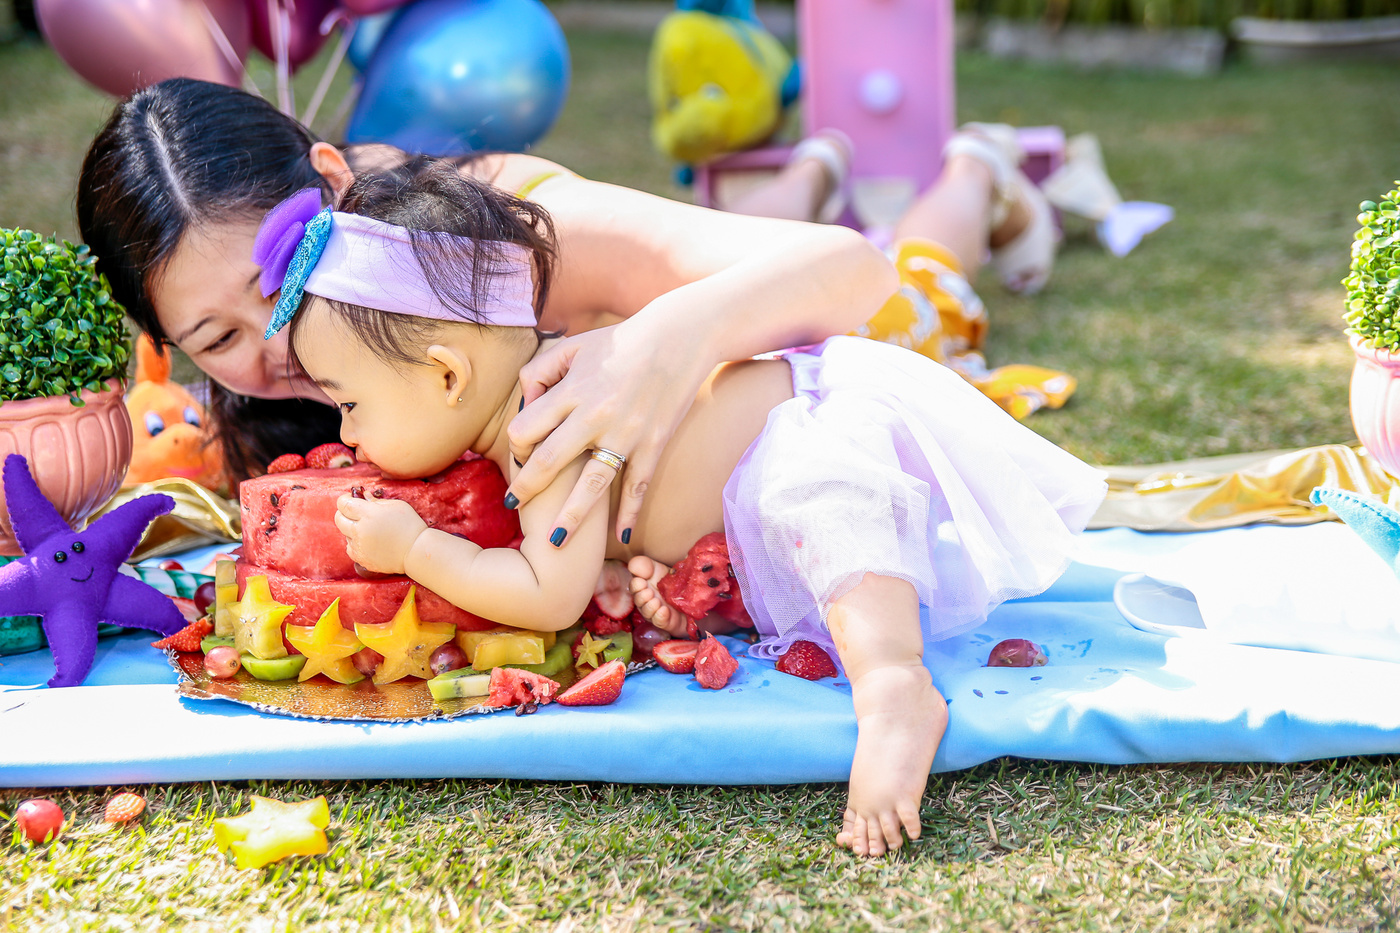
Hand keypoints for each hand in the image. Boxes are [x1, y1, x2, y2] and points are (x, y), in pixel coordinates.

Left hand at [334, 494, 427, 575]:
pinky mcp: (362, 559)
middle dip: (344, 513)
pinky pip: (350, 548)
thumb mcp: (396, 505)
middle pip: (339, 519)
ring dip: (352, 529)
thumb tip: (363, 496)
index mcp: (369, 514)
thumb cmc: (410, 525)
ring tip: (369, 529)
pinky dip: (356, 543)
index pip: (344, 504)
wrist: (417, 551)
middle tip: (355, 513)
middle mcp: (360, 530)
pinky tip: (369, 541)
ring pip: (345, 534)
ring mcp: (360, 546)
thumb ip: (376, 501)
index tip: (351, 499)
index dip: (345, 499)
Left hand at [505, 322, 708, 544]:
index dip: (516, 445)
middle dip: (527, 488)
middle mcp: (596, 415)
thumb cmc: (620, 341)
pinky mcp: (653, 444)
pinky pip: (637, 486)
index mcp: (573, 390)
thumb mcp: (573, 346)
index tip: (520, 454)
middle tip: (513, 505)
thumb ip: (540, 371)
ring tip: (554, 540)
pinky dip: (628, 514)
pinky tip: (618, 538)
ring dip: (570, 516)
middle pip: (549, 461)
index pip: (526, 429)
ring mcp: (627, 433)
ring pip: (592, 485)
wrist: (679, 337)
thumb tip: (525, 405)